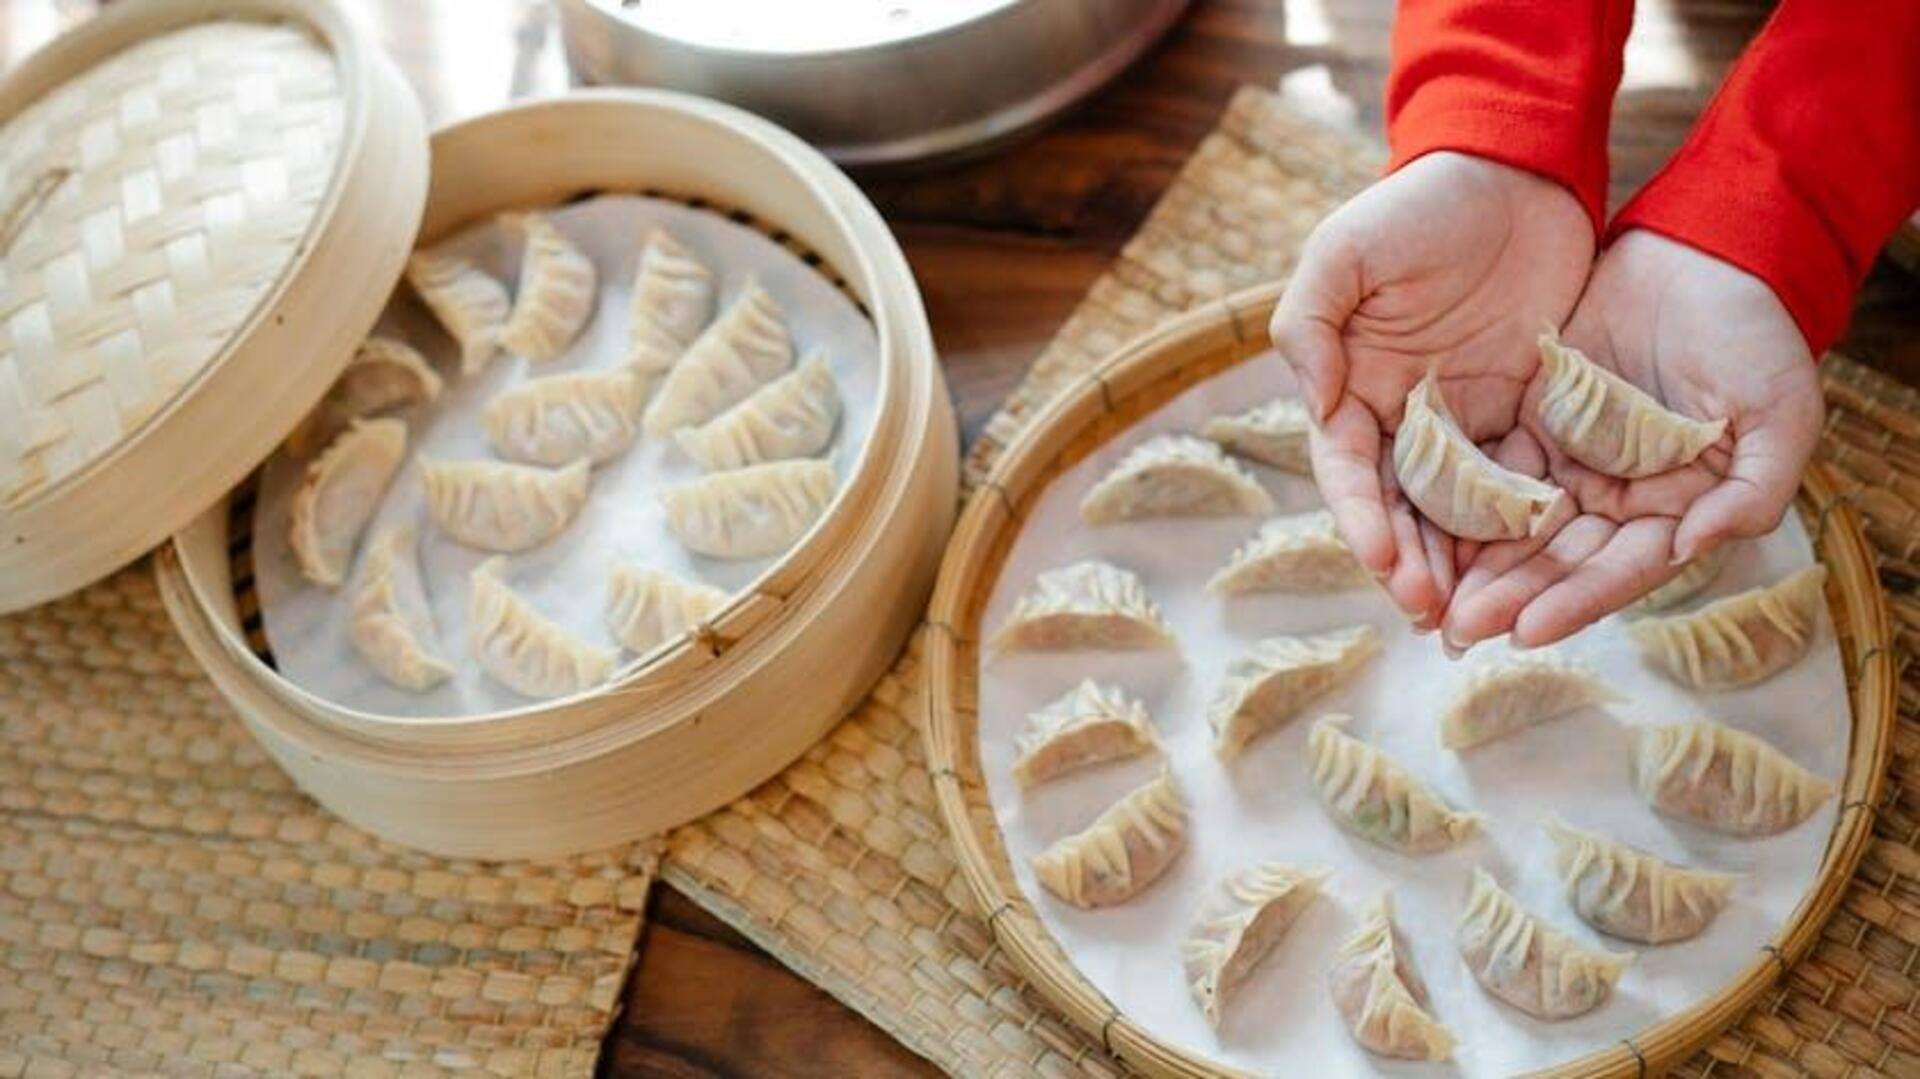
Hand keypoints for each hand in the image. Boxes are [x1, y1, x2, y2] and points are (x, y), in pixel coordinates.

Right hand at [1269, 152, 1593, 625]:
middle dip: (1414, 564)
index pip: (1350, 470)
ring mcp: (1467, 420)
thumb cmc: (1418, 206)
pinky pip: (1527, 480)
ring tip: (1483, 613)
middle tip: (1434, 614)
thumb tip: (1317, 406)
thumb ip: (1310, 324)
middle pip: (1404, 508)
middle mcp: (1405, 416)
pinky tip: (1543, 563)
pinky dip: (1527, 526)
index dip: (1362, 519)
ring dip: (1468, 564)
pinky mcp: (1528, 413)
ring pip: (1463, 510)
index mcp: (1353, 387)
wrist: (1515, 170)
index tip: (1381, 560)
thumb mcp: (1343, 251)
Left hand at [1442, 229, 1822, 647]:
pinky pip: (1490, 470)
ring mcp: (1572, 463)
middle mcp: (1619, 500)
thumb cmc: (1758, 337)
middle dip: (1508, 597)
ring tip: (1426, 596)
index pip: (1620, 571)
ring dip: (1475, 562)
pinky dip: (1458, 500)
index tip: (1526, 631)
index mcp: (1677, 511)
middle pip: (1558, 560)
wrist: (1705, 255)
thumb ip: (1750, 493)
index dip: (1576, 602)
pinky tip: (1418, 526)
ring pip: (1517, 526)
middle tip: (1456, 630)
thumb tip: (1692, 548)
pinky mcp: (1534, 423)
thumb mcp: (1780, 416)